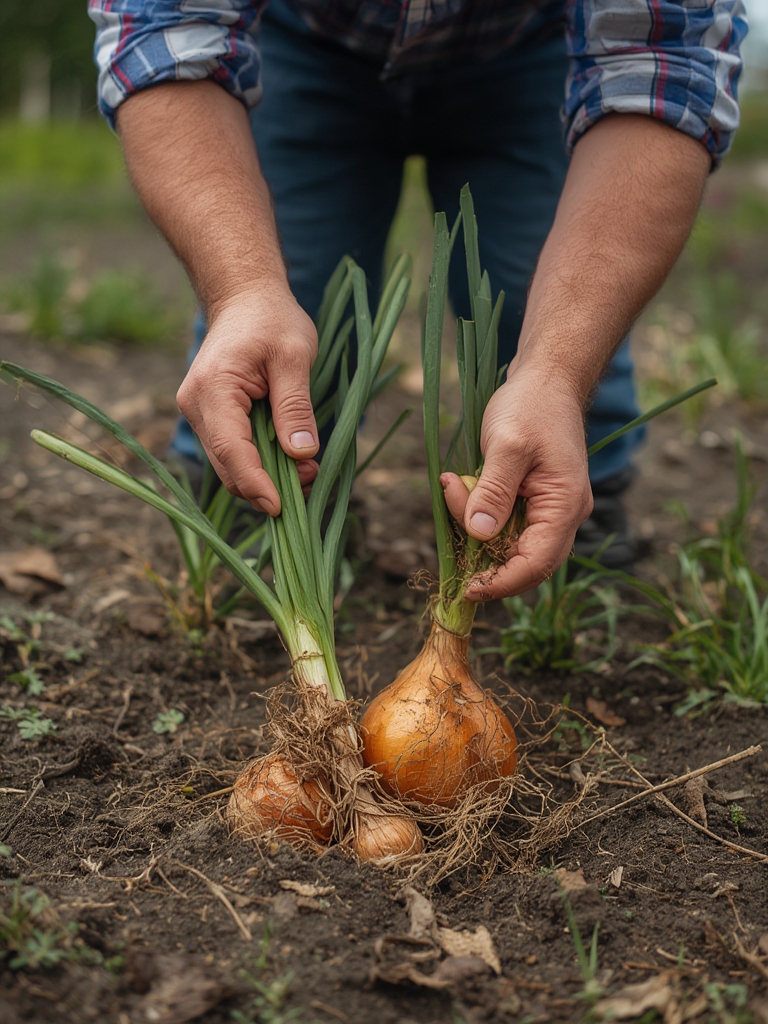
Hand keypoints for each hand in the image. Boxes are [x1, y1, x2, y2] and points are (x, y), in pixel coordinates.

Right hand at [176, 284, 319, 514]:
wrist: (245, 298)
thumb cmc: (272, 319)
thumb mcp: (294, 357)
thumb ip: (295, 407)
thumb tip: (301, 454)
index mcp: (213, 389)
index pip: (231, 450)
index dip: (256, 483)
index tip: (281, 506)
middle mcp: (195, 406)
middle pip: (227, 466)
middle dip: (267, 484)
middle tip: (312, 479)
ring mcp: (199, 413)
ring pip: (229, 464)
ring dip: (266, 476)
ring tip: (308, 469)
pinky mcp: (211, 418)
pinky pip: (233, 452)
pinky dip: (260, 462)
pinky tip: (291, 459)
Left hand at [440, 366, 592, 598]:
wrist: (546, 379)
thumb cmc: (531, 406)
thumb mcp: (508, 445)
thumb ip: (493, 491)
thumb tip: (479, 534)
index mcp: (565, 507)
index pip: (535, 565)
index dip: (501, 583)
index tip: (467, 587)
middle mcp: (562, 517)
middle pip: (521, 562)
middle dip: (480, 550)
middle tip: (452, 502)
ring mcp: (548, 511)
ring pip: (506, 543)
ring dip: (473, 524)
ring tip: (453, 482)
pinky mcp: (531, 503)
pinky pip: (501, 524)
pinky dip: (477, 511)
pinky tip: (460, 483)